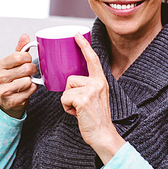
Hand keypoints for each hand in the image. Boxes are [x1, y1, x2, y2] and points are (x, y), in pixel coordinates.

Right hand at [0, 34, 37, 118]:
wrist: (7, 101)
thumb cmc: (12, 79)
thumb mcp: (13, 63)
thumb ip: (20, 50)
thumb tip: (25, 36)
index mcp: (0, 65)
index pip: (19, 56)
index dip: (28, 58)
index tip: (28, 61)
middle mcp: (0, 77)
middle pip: (26, 69)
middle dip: (33, 70)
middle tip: (31, 72)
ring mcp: (4, 90)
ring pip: (28, 81)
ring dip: (32, 81)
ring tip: (27, 81)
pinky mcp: (12, 101)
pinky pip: (30, 91)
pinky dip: (32, 90)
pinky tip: (27, 89)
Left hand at [60, 33, 124, 163]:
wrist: (103, 135)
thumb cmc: (96, 118)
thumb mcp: (95, 97)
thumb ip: (88, 86)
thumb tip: (71, 81)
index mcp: (101, 81)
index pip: (92, 59)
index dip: (84, 45)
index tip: (77, 34)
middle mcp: (98, 83)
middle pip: (71, 79)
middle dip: (70, 93)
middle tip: (81, 106)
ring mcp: (91, 90)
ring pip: (66, 89)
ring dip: (68, 101)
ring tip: (79, 110)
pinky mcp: (83, 99)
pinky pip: (64, 98)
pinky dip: (66, 108)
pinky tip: (77, 114)